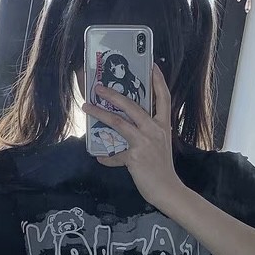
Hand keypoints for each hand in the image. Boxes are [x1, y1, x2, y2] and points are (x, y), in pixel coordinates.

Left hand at [82, 64, 182, 206]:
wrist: (167, 189)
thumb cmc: (162, 168)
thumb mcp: (160, 144)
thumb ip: (147, 133)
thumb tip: (129, 127)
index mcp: (163, 125)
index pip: (163, 98)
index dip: (158, 81)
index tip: (152, 66)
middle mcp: (154, 130)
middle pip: (132, 105)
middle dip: (113, 94)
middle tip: (99, 87)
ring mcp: (144, 142)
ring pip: (118, 122)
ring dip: (100, 113)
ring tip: (87, 107)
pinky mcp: (134, 157)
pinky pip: (115, 156)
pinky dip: (107, 158)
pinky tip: (100, 158)